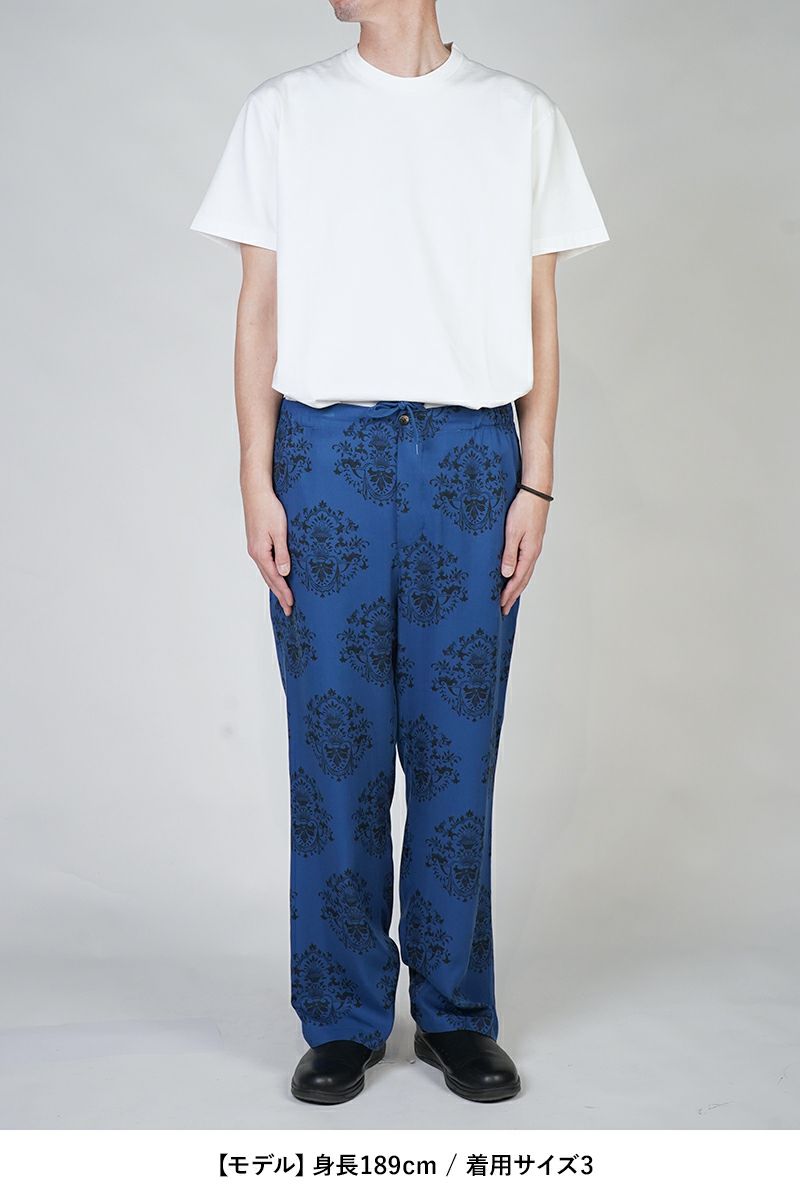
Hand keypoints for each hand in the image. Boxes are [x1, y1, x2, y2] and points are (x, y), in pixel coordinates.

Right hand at [243, 483, 293, 615]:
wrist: (255, 492)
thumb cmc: (269, 509)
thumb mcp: (279, 531)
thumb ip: (282, 553)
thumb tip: (284, 573)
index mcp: (260, 553)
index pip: (275, 578)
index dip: (284, 592)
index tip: (292, 604)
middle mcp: (255, 553)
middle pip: (269, 579)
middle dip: (279, 595)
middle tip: (289, 610)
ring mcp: (255, 548)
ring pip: (266, 572)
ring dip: (275, 586)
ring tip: (283, 598)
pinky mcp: (257, 542)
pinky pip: (265, 564)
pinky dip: (271, 574)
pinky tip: (276, 576)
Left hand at [498, 489, 548, 615]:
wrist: (536, 492)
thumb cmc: (523, 509)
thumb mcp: (512, 532)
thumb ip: (509, 554)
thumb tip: (506, 574)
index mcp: (529, 553)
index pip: (517, 580)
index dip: (508, 594)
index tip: (500, 606)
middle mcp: (533, 553)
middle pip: (523, 580)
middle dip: (513, 595)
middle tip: (504, 609)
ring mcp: (533, 547)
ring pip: (525, 573)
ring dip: (517, 586)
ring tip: (508, 597)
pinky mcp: (532, 541)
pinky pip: (525, 564)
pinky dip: (519, 574)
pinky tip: (513, 574)